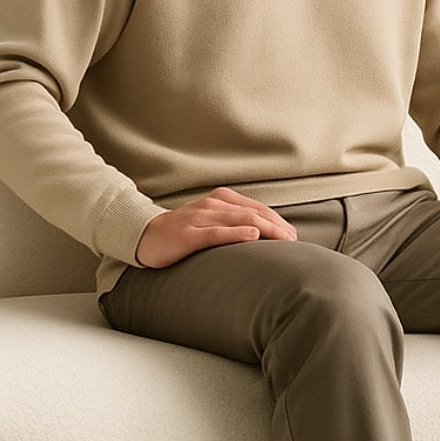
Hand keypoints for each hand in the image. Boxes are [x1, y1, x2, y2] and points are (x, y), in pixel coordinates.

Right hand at [135, 186, 298, 267]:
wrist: (145, 236)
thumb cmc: (182, 232)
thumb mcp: (210, 222)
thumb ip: (233, 224)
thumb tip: (263, 237)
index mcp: (220, 200)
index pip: (256, 208)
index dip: (277, 220)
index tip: (293, 235)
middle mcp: (213, 205)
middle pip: (253, 213)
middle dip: (277, 226)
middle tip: (294, 240)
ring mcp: (200, 218)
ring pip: (239, 220)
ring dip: (265, 229)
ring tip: (283, 240)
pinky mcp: (189, 234)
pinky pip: (216, 233)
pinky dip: (236, 233)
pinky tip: (253, 236)